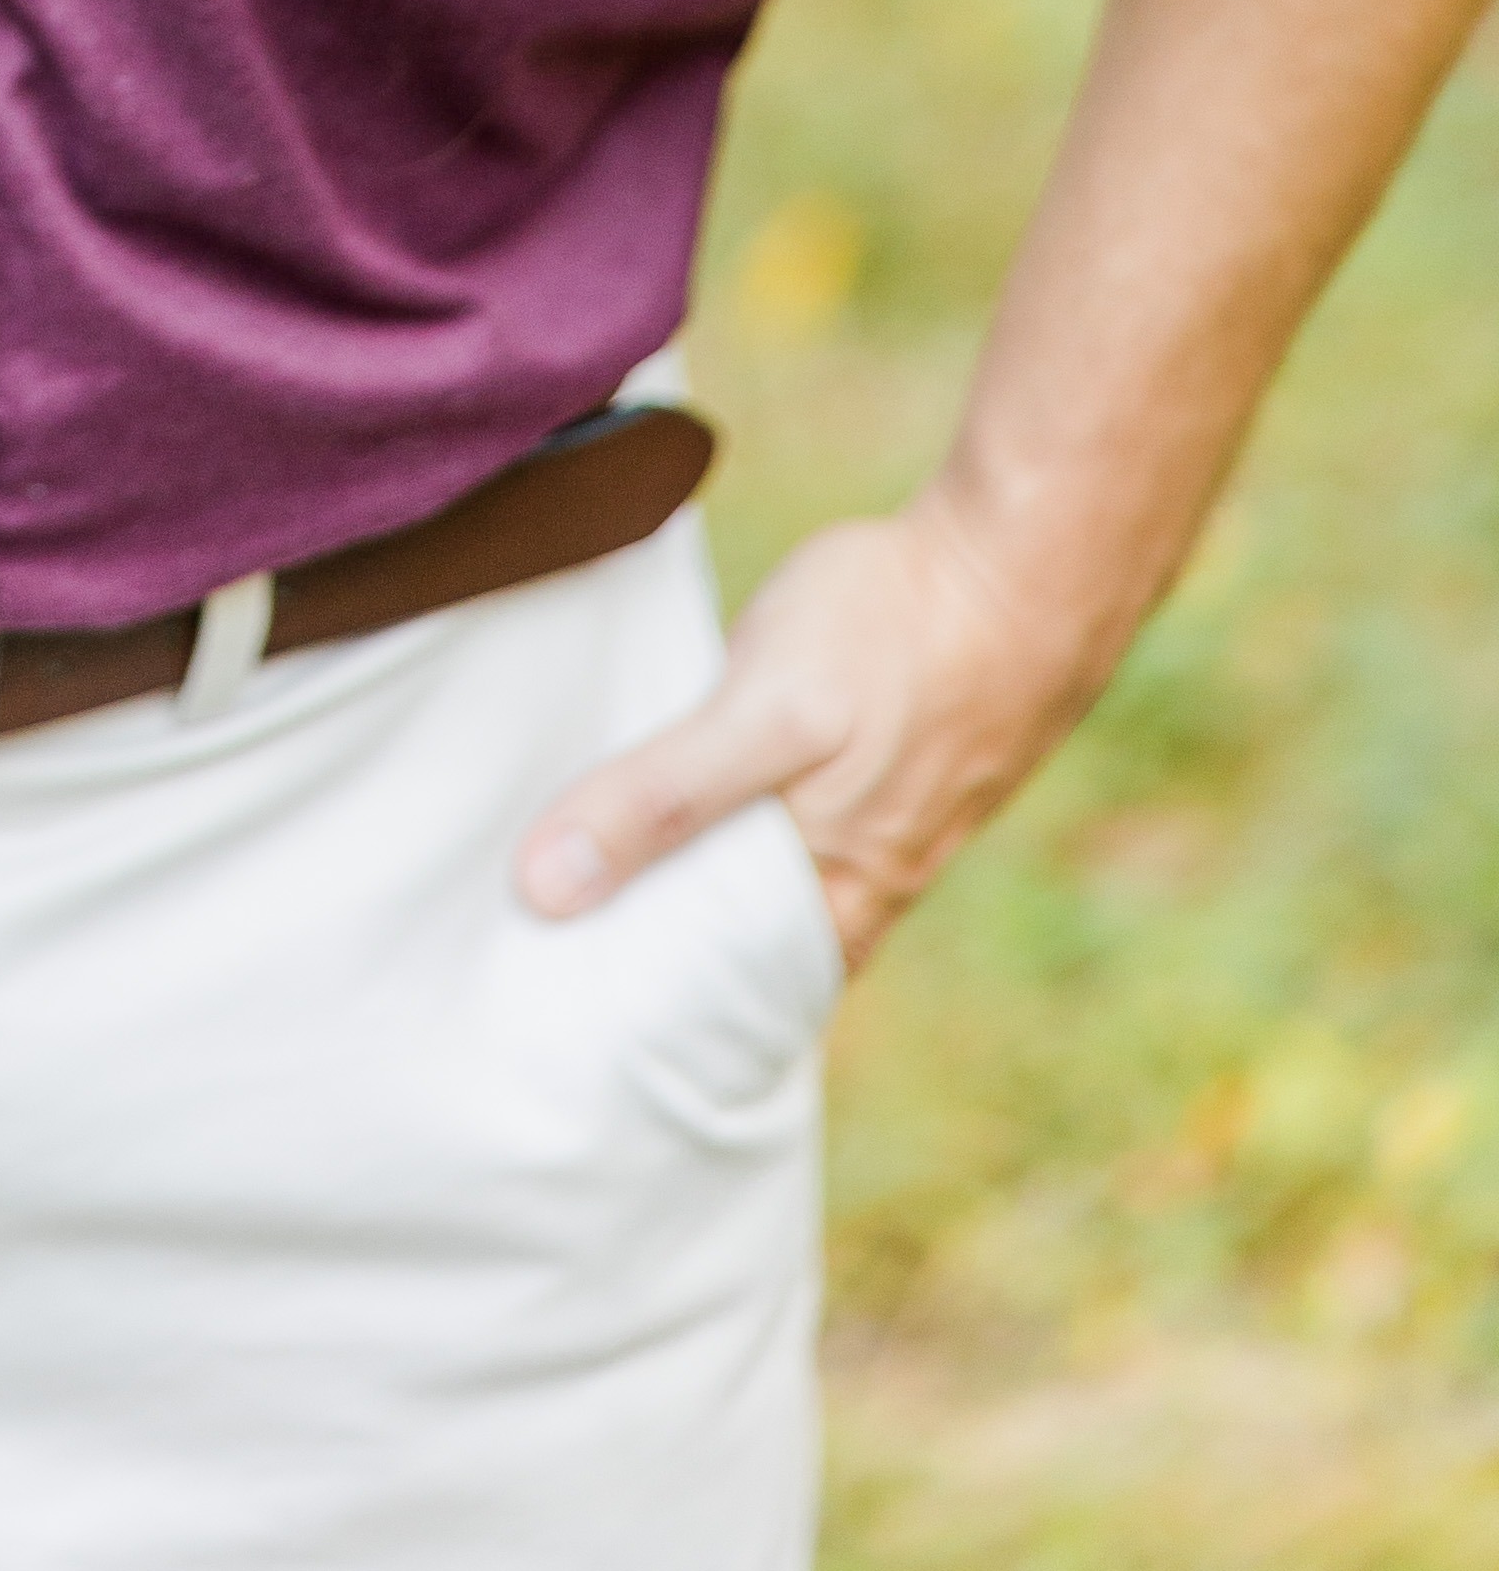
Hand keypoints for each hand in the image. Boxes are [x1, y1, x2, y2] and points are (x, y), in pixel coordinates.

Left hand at [513, 485, 1104, 966]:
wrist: (1022, 562)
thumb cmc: (894, 637)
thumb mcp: (758, 713)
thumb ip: (662, 798)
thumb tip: (549, 890)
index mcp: (830, 893)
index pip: (731, 997)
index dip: (654, 1008)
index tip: (564, 1009)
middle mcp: (866, 876)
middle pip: (756, 948)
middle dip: (675, 950)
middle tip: (566, 944)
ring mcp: (893, 817)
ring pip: (787, 882)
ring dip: (714, 881)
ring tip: (616, 868)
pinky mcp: (902, 757)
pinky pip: (819, 820)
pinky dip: (759, 820)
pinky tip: (715, 784)